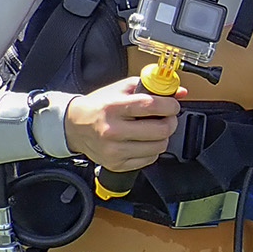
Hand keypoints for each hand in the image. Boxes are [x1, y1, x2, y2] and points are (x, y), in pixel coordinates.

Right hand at [62, 76, 185, 170]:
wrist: (74, 126)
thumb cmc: (99, 106)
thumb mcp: (120, 89)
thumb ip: (150, 87)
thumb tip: (178, 91)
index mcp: (113, 108)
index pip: (151, 106)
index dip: (170, 105)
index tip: (173, 104)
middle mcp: (112, 130)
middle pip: (160, 130)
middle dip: (170, 122)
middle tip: (168, 117)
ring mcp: (114, 150)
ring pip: (158, 146)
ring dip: (163, 137)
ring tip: (154, 129)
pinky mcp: (116, 164)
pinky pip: (149, 159)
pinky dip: (152, 149)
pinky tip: (144, 141)